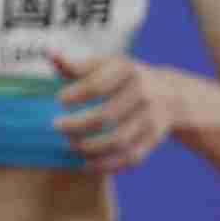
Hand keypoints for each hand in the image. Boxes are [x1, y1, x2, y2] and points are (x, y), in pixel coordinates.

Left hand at [53, 53, 171, 168]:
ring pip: (119, 140)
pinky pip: (130, 158)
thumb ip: (77, 65)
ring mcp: (150, 118)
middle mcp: (142, 93)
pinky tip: (86, 164)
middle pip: (107, 115)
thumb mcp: (106, 64)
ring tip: (70, 146)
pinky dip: (107, 165)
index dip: (76, 94)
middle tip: (57, 127)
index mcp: (127, 70)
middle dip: (78, 125)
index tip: (59, 101)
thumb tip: (50, 55)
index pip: (98, 84)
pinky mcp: (154, 139)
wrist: (169, 93)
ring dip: (90, 148)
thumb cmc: (124, 78)